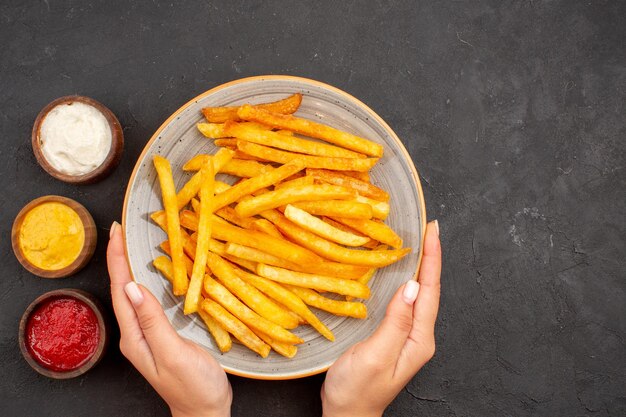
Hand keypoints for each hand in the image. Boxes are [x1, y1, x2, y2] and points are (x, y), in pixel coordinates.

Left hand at [107, 222, 231, 416]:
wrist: (205, 411)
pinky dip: (149, 280)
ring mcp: (149, 334)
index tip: (116, 231)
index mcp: (134, 336)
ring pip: (135, 293)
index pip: (121, 289)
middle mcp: (136, 333)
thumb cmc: (193, 387)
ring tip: (131, 243)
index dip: (118, 259)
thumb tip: (132, 287)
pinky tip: (154, 272)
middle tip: (122, 230)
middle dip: (120, 257)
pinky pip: (150, 300)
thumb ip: (152, 322)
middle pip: (123, 288)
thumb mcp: (172, 354)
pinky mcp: (162, 334)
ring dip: (131, 266)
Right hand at [321, 220, 440, 416]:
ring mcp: (406, 336)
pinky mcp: (393, 335)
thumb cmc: (357, 390)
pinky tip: (399, 270)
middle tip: (428, 227)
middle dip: (430, 257)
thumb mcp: (375, 356)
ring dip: (420, 266)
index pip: (430, 291)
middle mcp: (418, 335)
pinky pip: (403, 300)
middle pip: (428, 289)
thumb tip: (411, 286)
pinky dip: (404, 279)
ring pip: (417, 293)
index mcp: (418, 339)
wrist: (347, 414)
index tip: (432, 231)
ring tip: (419, 241)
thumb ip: (395, 323)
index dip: (432, 259)